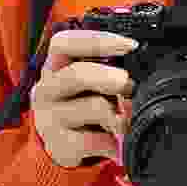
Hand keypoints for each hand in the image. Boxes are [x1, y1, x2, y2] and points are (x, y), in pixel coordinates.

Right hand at [30, 30, 137, 168]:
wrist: (64, 145)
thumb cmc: (84, 103)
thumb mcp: (91, 81)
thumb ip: (108, 69)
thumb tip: (139, 66)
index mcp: (55, 65)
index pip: (64, 43)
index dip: (98, 40)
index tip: (131, 45)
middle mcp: (47, 88)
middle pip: (77, 74)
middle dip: (111, 77)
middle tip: (129, 84)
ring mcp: (49, 117)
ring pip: (94, 107)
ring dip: (120, 114)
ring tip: (127, 120)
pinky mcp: (58, 144)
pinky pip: (94, 140)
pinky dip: (112, 143)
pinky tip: (116, 144)